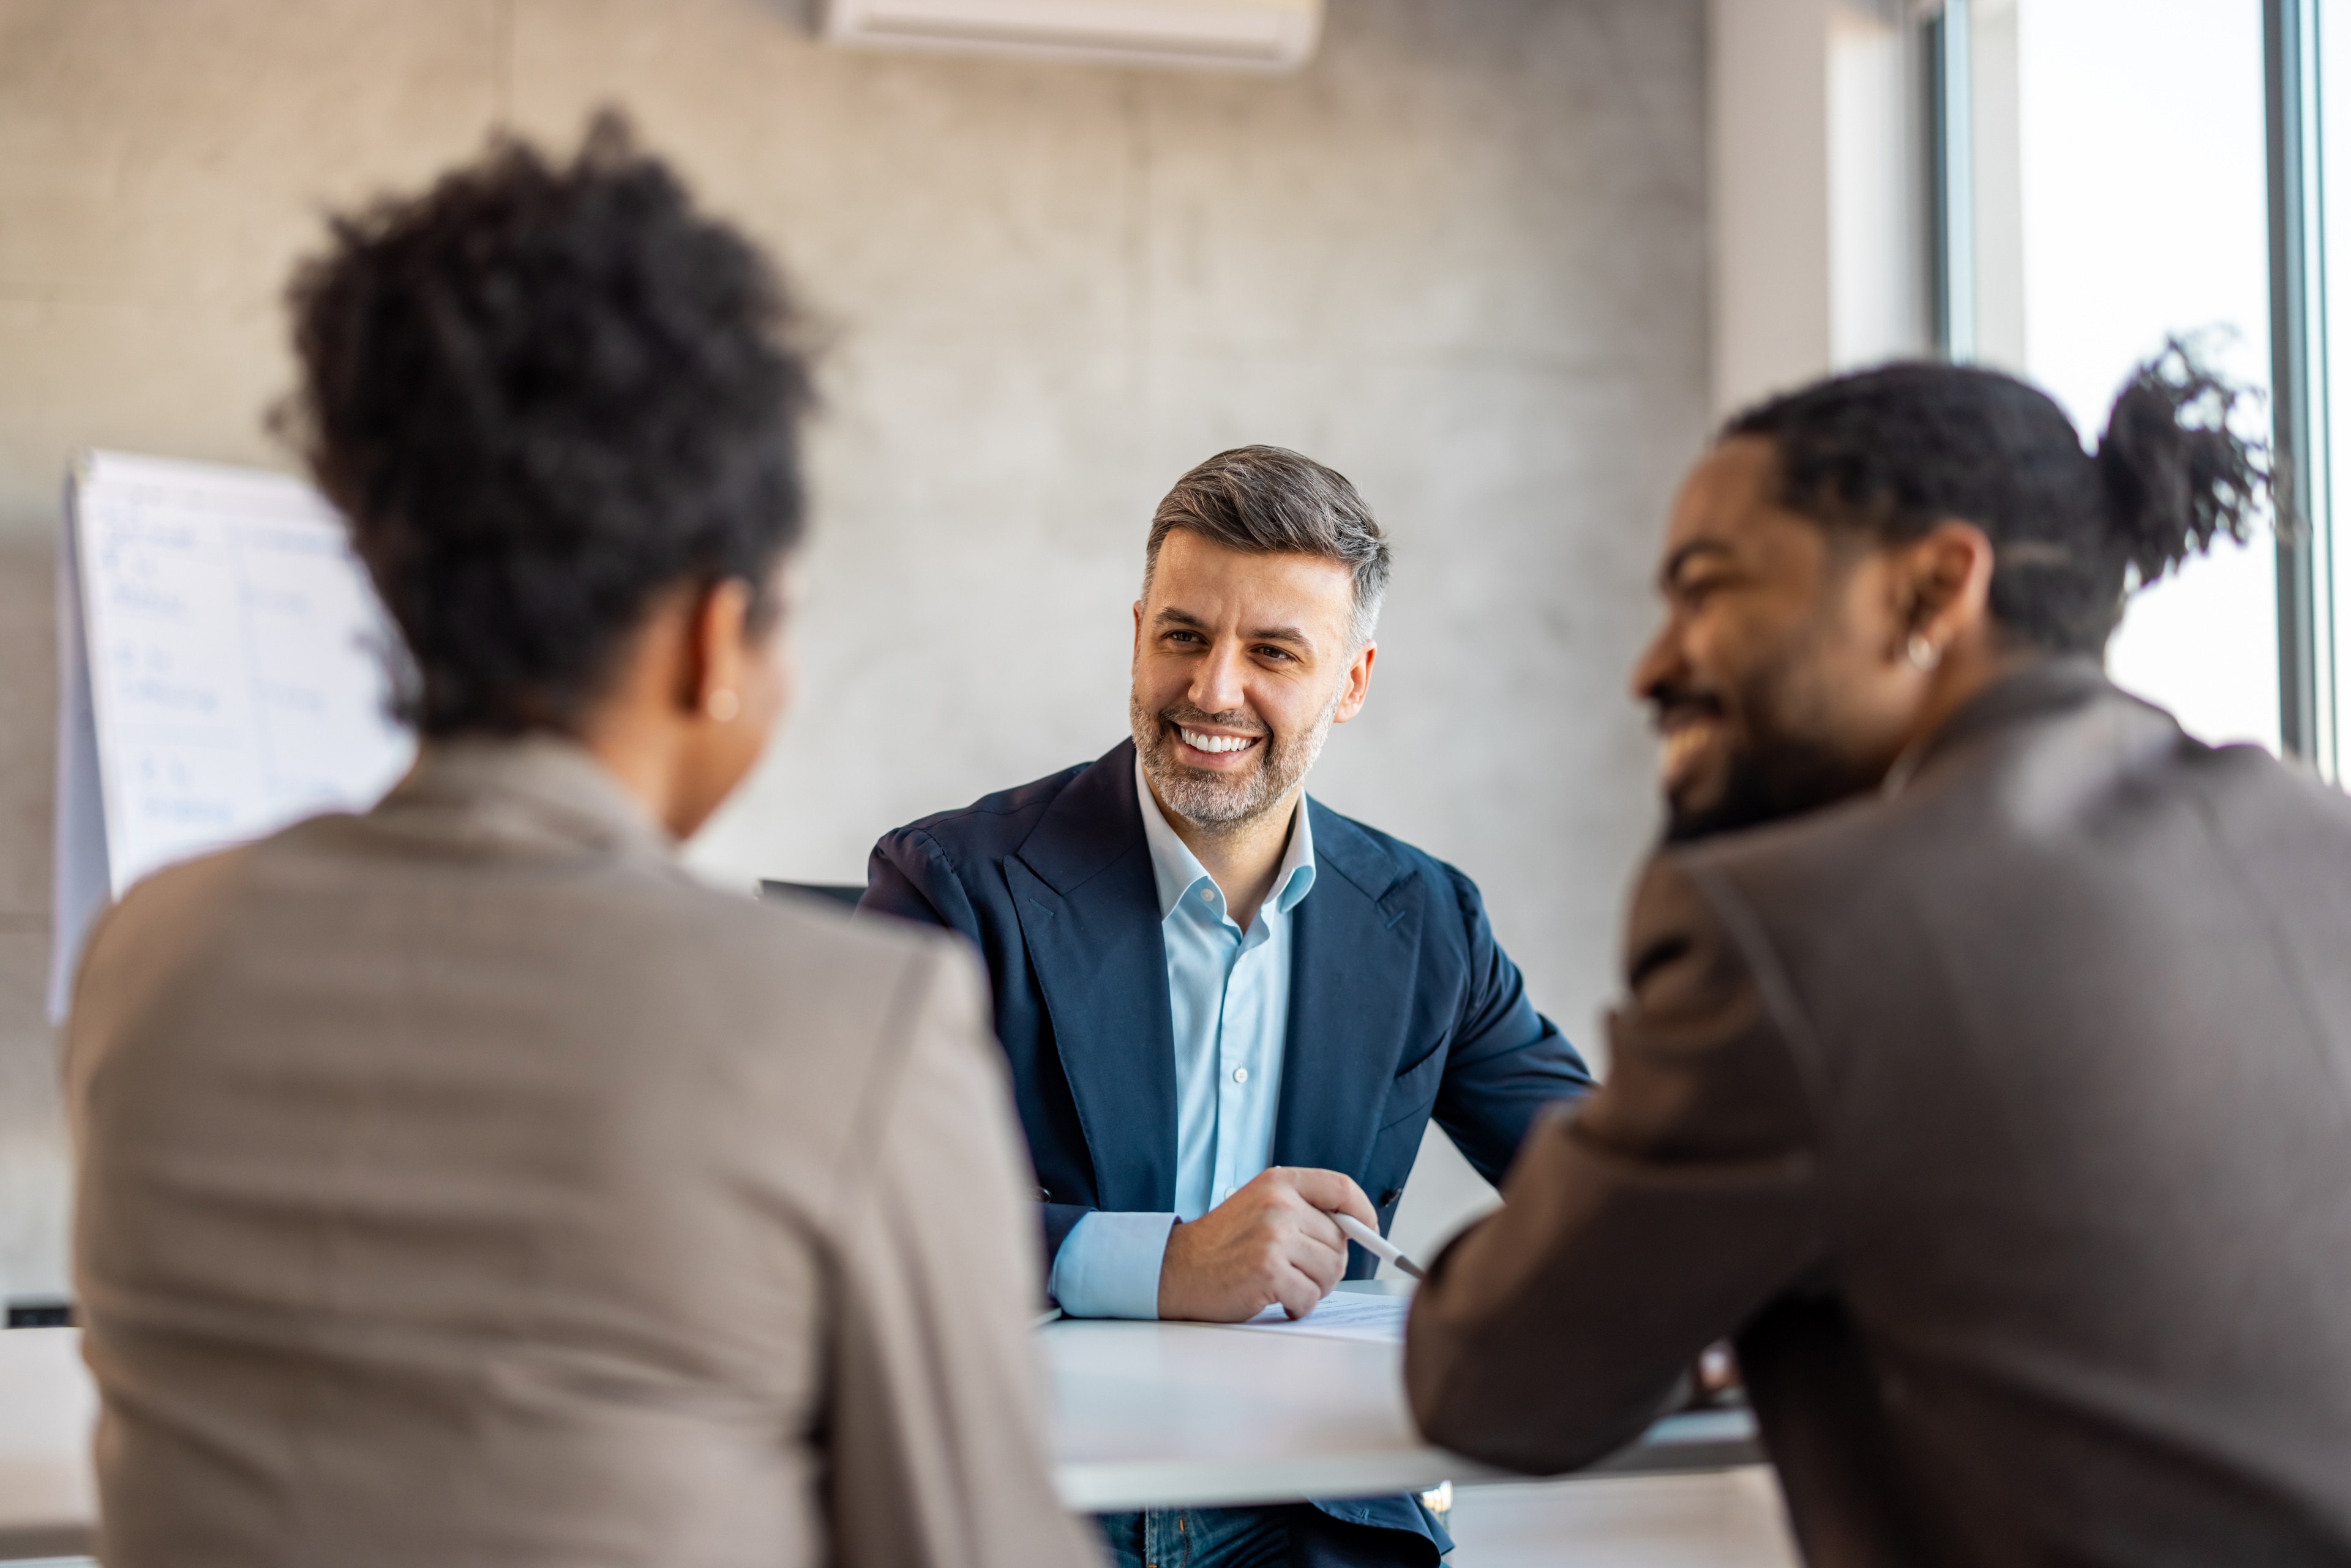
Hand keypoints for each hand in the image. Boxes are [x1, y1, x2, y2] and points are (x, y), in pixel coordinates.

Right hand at [1157, 1167, 1379, 1321]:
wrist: (1176, 1270)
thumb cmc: (1222, 1245)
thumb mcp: (1260, 1207)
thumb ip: (1303, 1210)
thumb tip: (1357, 1229)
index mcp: (1279, 1183)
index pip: (1341, 1187)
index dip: (1363, 1212)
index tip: (1369, 1230)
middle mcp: (1278, 1204)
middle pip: (1340, 1241)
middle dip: (1326, 1265)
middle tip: (1297, 1271)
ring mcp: (1273, 1236)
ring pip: (1330, 1271)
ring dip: (1313, 1288)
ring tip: (1283, 1283)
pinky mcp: (1268, 1270)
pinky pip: (1310, 1297)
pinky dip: (1298, 1306)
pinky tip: (1276, 1299)